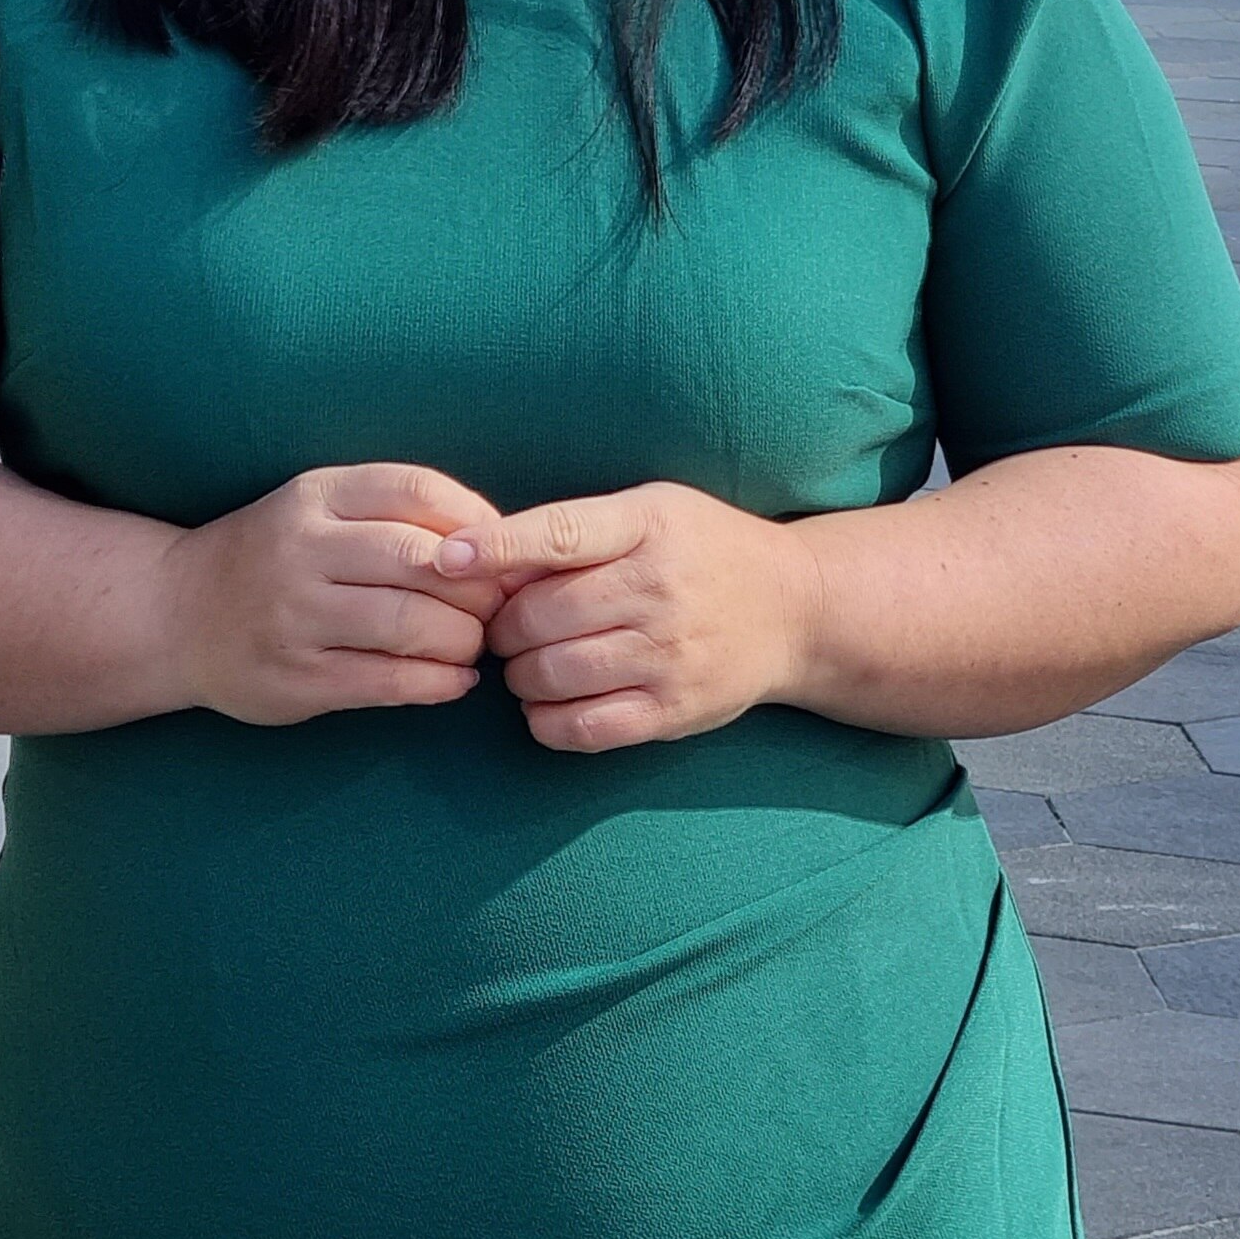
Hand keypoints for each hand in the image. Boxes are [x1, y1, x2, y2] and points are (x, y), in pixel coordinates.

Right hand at [156, 461, 511, 726]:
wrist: (173, 615)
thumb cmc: (274, 556)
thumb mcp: (320, 509)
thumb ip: (397, 512)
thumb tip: (500, 538)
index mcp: (315, 496)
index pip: (417, 489)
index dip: (477, 521)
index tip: (501, 551)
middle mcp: (302, 550)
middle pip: (424, 562)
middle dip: (480, 589)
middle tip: (498, 607)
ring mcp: (296, 617)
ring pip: (412, 624)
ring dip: (464, 640)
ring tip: (472, 644)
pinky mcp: (297, 680)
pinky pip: (390, 682)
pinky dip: (439, 683)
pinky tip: (454, 681)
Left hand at [439, 483, 816, 752]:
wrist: (795, 609)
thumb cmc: (704, 549)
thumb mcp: (651, 510)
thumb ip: (575, 529)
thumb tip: (482, 554)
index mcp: (648, 526)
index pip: (559, 534)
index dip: (495, 547)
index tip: (445, 559)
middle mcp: (659, 588)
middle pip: (539, 616)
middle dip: (501, 626)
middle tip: (505, 627)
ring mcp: (668, 654)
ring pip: (552, 673)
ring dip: (519, 674)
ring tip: (527, 662)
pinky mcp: (673, 709)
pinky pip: (583, 728)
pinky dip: (546, 720)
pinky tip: (548, 702)